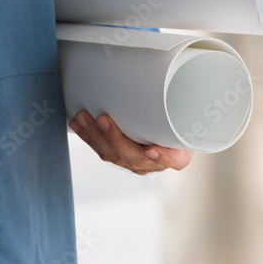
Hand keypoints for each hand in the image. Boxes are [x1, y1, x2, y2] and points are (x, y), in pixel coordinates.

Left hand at [69, 110, 191, 174]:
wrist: (166, 133)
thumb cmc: (177, 125)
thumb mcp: (185, 118)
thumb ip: (182, 113)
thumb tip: (181, 100)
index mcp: (176, 157)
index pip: (171, 160)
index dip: (161, 157)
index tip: (151, 150)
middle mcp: (153, 163)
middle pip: (131, 156)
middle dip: (113, 138)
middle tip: (102, 119)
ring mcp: (133, 162)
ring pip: (111, 154)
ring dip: (94, 135)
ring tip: (82, 118)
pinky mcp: (118, 156)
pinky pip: (100, 149)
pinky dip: (87, 136)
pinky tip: (77, 124)